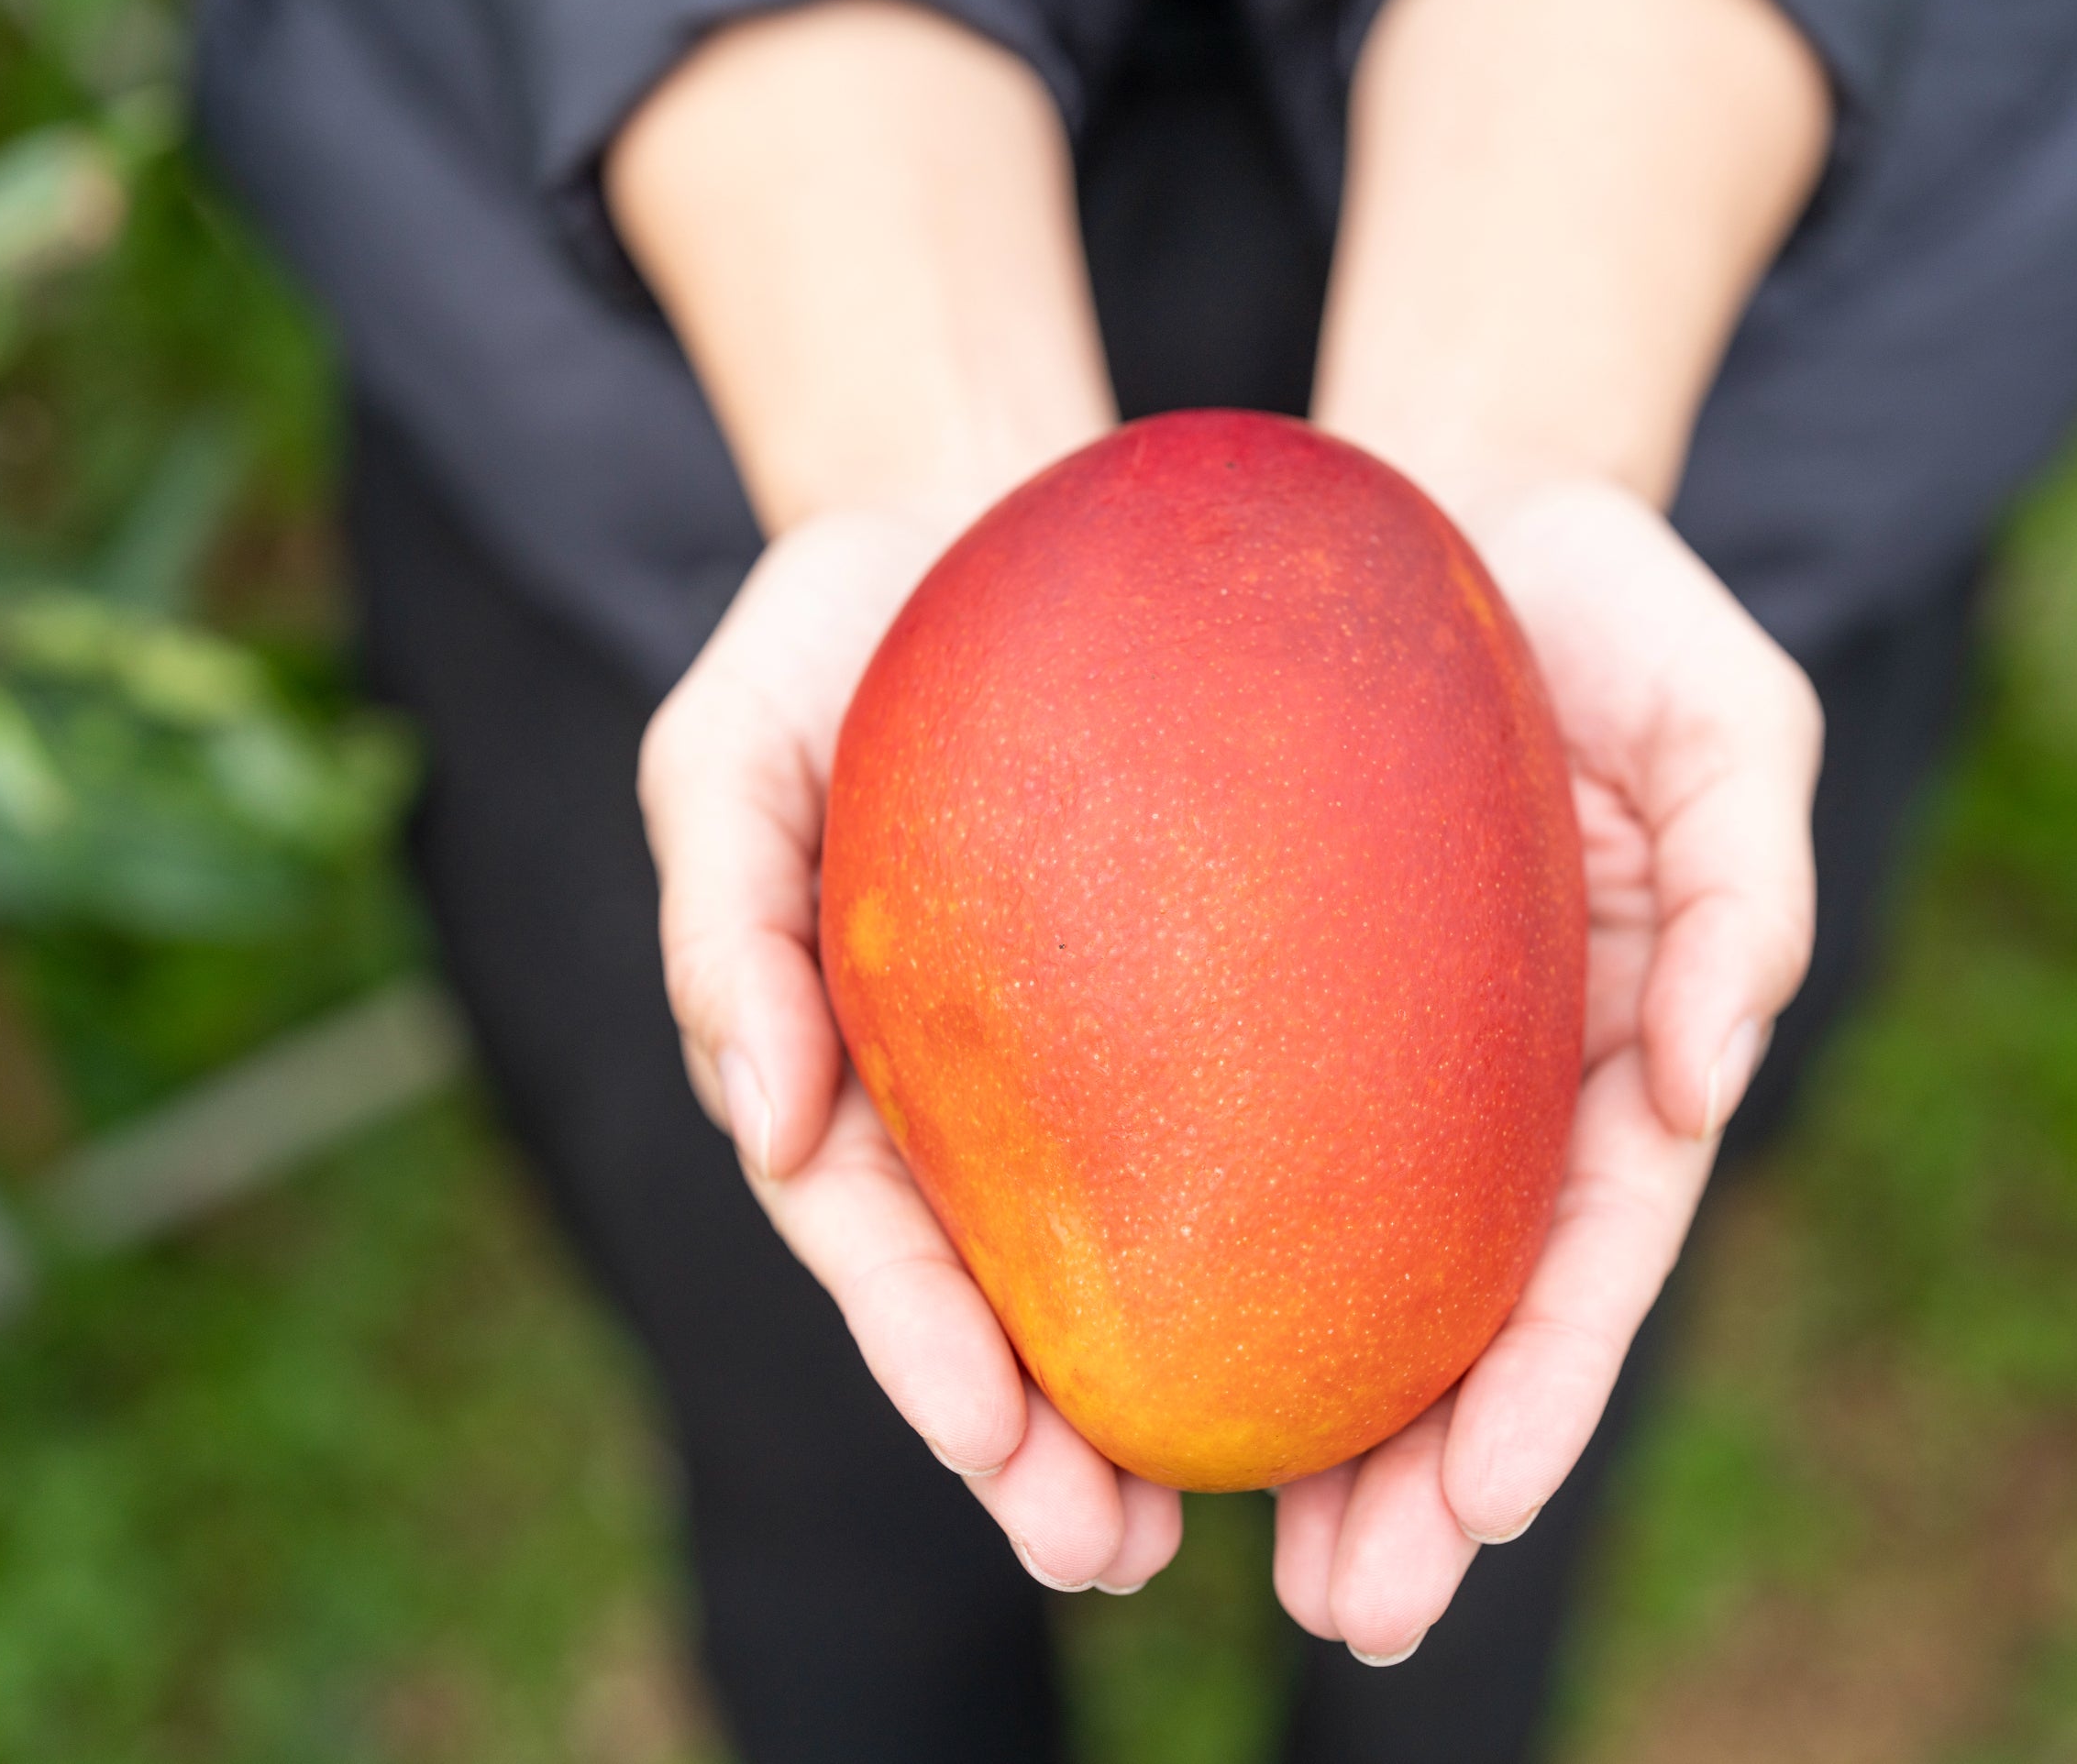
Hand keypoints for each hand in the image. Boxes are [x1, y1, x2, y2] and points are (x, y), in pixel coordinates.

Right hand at [639, 503, 1183, 1594]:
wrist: (1012, 525)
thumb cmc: (852, 624)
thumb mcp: (737, 726)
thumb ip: (720, 907)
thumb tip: (769, 1117)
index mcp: (845, 1047)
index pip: (873, 1229)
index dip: (922, 1342)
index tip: (991, 1439)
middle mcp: (963, 1090)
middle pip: (998, 1295)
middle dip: (1039, 1443)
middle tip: (1113, 1551)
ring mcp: (1078, 1061)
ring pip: (1121, 1258)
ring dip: (1164, 1400)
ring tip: (1242, 1518)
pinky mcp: (1200, 1015)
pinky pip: (1241, 1145)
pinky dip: (1277, 1254)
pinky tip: (1356, 1339)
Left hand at [1270, 478, 1821, 1661]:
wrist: (1419, 503)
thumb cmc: (1595, 596)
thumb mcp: (1721, 702)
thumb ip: (1753, 878)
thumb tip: (1701, 1083)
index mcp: (1615, 1041)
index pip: (1592, 1254)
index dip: (1545, 1389)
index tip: (1476, 1509)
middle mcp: (1497, 1087)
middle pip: (1461, 1315)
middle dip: (1417, 1479)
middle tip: (1350, 1612)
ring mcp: (1379, 1061)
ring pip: (1333, 1275)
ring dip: (1299, 1432)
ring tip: (1218, 1559)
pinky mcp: (1254, 1013)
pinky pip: (1215, 1156)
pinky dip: (1183, 1269)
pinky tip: (1110, 1368)